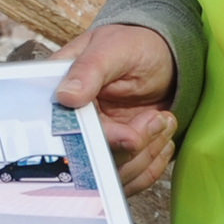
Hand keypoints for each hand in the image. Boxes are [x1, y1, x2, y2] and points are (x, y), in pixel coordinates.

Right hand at [54, 23, 178, 193]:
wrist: (161, 57)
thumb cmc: (133, 45)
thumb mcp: (112, 48)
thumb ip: (88, 70)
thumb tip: (65, 95)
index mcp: (59, 95)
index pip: (67, 131)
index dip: (100, 139)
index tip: (130, 135)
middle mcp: (73, 124)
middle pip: (91, 161)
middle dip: (132, 146)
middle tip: (156, 118)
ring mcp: (96, 142)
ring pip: (114, 174)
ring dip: (147, 153)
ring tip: (163, 120)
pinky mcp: (118, 155)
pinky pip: (131, 179)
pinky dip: (154, 164)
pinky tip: (164, 138)